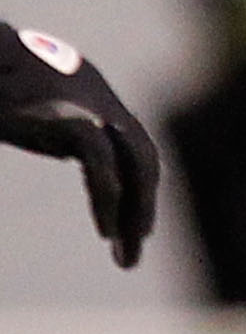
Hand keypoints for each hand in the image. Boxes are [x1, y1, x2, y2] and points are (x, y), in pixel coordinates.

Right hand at [0, 21, 158, 265]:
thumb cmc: (2, 84)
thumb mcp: (39, 106)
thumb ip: (63, 129)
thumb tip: (80, 154)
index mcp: (96, 96)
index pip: (135, 145)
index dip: (140, 183)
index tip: (136, 222)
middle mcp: (102, 101)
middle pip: (142, 157)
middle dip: (143, 203)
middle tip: (136, 246)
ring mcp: (91, 108)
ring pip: (133, 162)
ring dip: (135, 209)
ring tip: (127, 250)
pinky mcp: (71, 120)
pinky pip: (101, 165)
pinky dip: (109, 199)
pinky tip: (106, 230)